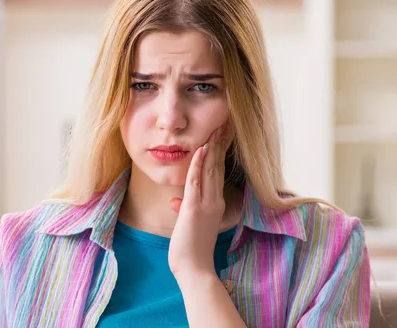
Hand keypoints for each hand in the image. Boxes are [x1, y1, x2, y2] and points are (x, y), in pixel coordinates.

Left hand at [168, 123, 232, 280]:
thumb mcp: (187, 226)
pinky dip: (197, 164)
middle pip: (217, 168)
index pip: (217, 174)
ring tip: (215, 130)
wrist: (195, 270)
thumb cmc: (190, 251)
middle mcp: (214, 201)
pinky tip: (200, 150)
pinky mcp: (194, 209)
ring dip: (211, 149)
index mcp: (214, 204)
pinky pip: (196, 182)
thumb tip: (174, 202)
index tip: (219, 137)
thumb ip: (183, 211)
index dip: (218, 154)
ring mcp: (206, 205)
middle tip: (222, 125)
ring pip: (209, 171)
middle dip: (219, 146)